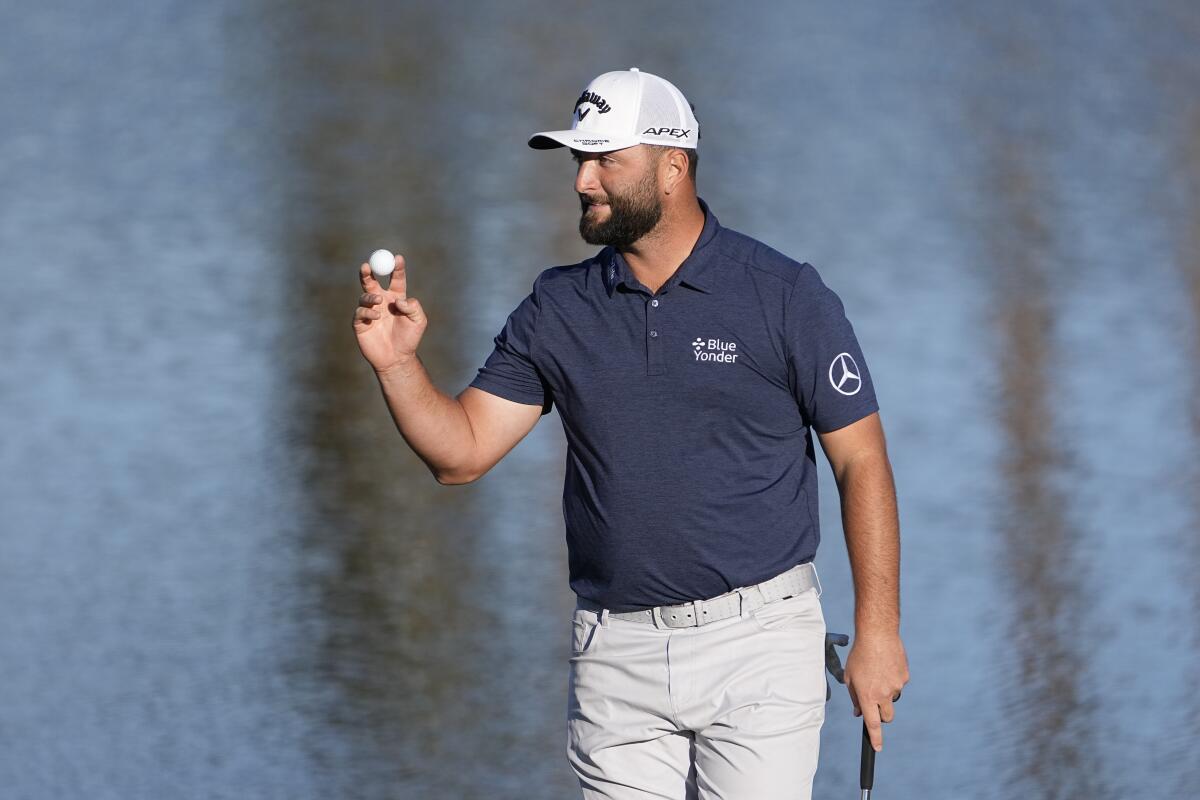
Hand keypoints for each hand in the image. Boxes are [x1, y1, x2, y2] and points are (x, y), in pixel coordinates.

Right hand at [352, 254, 426, 372]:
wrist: (397, 359)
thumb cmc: (410, 339)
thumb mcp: (419, 321)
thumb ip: (413, 307)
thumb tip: (398, 300)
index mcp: (396, 298)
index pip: (395, 278)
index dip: (396, 268)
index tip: (397, 258)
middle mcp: (381, 302)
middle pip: (372, 281)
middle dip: (368, 271)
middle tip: (367, 265)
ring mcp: (370, 311)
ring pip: (365, 295)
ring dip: (370, 295)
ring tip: (378, 301)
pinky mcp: (360, 323)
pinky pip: (360, 312)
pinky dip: (367, 311)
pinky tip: (376, 317)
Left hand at [843, 630, 908, 751]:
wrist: (878, 634)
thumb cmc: (859, 654)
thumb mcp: (849, 676)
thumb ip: (854, 696)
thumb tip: (858, 712)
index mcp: (867, 695)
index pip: (873, 724)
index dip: (876, 738)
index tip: (877, 748)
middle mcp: (883, 694)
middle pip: (887, 716)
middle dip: (882, 715)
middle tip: (875, 703)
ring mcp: (896, 686)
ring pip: (892, 697)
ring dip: (886, 691)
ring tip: (877, 672)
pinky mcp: (904, 677)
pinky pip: (898, 683)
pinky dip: (892, 678)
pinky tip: (886, 664)